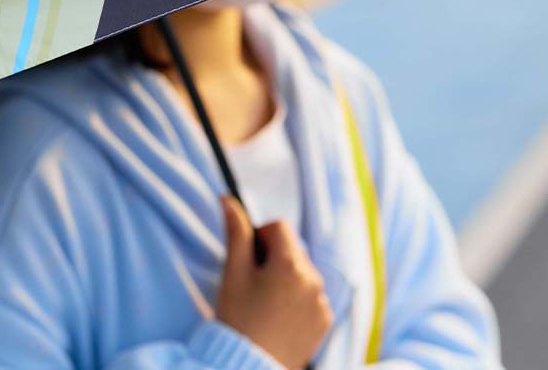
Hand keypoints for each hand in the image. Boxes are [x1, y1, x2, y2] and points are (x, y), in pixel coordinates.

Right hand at [215, 197, 332, 369]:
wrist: (248, 366)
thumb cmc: (237, 318)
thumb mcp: (233, 272)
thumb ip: (236, 232)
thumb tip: (228, 199)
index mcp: (291, 264)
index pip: (279, 226)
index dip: (260, 236)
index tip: (249, 258)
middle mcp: (313, 279)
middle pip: (292, 248)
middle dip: (273, 256)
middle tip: (254, 282)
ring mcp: (322, 302)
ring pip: (302, 271)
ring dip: (286, 276)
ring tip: (265, 301)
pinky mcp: (325, 320)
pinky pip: (312, 294)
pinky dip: (297, 297)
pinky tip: (278, 314)